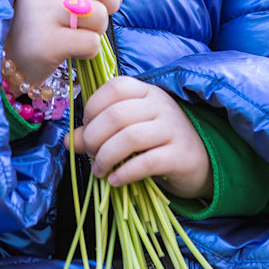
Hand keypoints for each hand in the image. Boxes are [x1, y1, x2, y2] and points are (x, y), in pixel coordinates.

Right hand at [2, 0, 117, 86]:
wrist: (0, 64)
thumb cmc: (31, 33)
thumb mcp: (47, 2)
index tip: (96, 5)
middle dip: (108, 5)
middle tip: (95, 22)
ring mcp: (43, 16)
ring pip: (98, 15)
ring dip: (95, 32)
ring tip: (75, 39)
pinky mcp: (47, 43)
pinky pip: (91, 42)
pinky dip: (88, 52)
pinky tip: (71, 54)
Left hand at [68, 76, 210, 198]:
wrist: (201, 162)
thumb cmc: (158, 142)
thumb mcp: (128, 131)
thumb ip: (97, 132)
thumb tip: (68, 141)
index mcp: (146, 92)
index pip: (115, 87)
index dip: (93, 107)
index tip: (87, 127)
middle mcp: (161, 106)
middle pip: (117, 115)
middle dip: (94, 137)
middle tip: (90, 154)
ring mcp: (173, 129)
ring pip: (130, 138)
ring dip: (106, 156)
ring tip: (99, 170)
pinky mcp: (180, 156)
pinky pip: (147, 163)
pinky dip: (124, 173)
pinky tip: (114, 180)